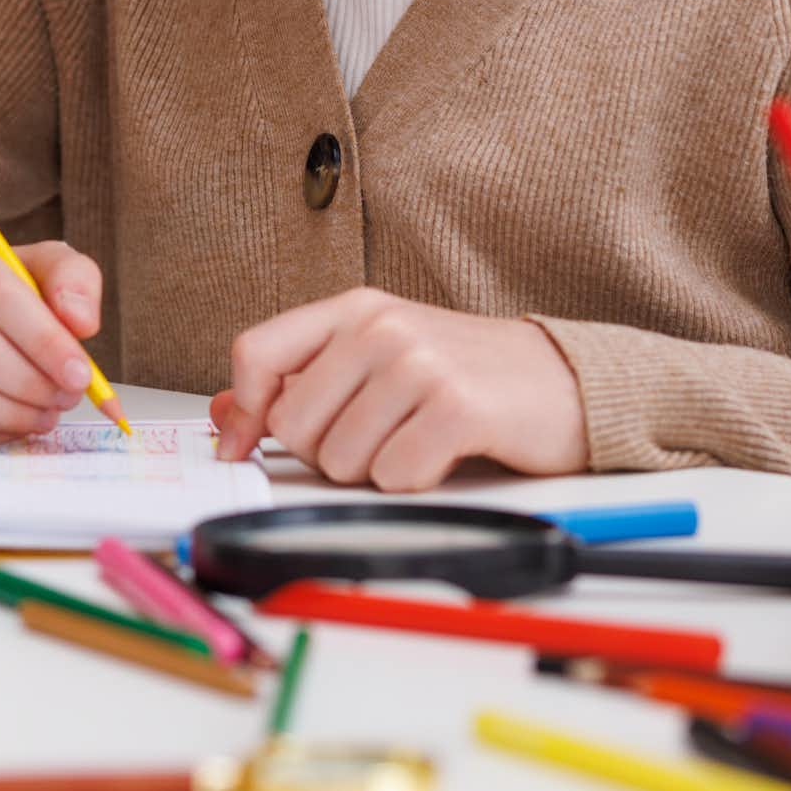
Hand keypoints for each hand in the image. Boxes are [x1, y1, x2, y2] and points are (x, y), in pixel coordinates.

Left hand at [211, 291, 587, 490]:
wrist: (564, 381)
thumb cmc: (468, 373)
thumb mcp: (378, 359)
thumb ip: (302, 378)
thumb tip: (227, 411)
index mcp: (354, 309)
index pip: (257, 353)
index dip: (242, 412)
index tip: (241, 447)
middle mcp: (381, 326)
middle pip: (294, 425)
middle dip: (328, 451)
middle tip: (379, 435)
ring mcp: (419, 363)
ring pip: (341, 460)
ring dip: (376, 469)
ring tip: (417, 439)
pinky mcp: (456, 407)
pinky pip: (393, 476)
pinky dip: (415, 481)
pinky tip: (443, 454)